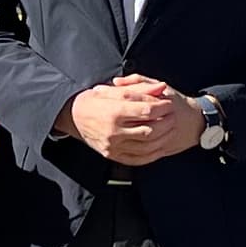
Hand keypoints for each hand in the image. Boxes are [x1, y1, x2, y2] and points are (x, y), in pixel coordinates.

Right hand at [65, 76, 198, 165]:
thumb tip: (162, 87)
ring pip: (147, 146)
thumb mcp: (113, 89)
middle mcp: (113, 132)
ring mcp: (113, 147)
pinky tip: (160, 145)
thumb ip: (138, 88)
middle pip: (150, 130)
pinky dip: (153, 154)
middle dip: (166, 123)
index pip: (146, 110)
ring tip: (169, 128)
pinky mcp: (112, 156)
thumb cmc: (94, 100)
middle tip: (173, 116)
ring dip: (163, 138)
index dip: (162, 107)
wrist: (73, 117)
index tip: (169, 103)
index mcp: (113, 112)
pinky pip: (138, 159)